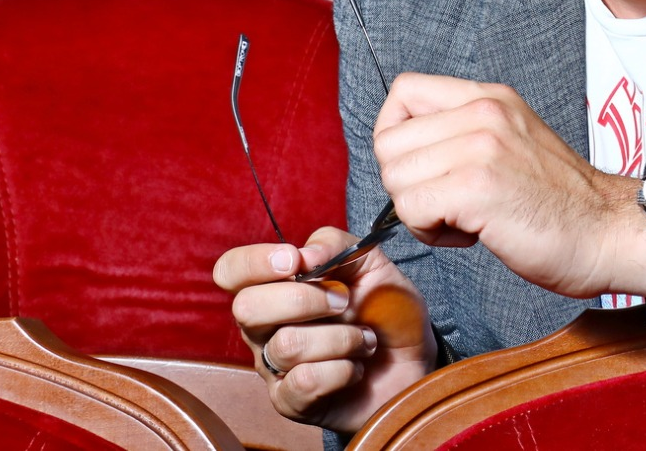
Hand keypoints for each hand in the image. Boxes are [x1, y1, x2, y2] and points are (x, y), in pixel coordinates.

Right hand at [213, 226, 435, 433]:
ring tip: (364, 339)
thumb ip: (336, 245)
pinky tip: (356, 367)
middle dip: (305, 300)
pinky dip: (343, 370)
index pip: (232, 270)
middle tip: (345, 302)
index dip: (254, 262)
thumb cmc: (385, 311)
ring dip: (342, 338)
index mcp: (275, 287)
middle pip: (247, 308)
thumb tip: (304, 255)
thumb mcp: (371, 264)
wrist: (413, 361)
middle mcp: (264, 327)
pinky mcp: (290, 401)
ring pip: (287, 345)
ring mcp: (274, 367)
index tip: (294, 260)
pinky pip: (304, 381)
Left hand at [373, 73, 645, 299]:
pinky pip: (411, 209)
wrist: (609, 233)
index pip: (403, 91)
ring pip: (395, 177)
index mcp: (490, 98)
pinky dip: (430, 232)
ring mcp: (480, 146)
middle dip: (406, 183)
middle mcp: (483, 111)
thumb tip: (408, 149)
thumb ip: (466, 133)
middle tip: (447, 203)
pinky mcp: (477, 186)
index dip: (397, 134)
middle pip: (388, 141)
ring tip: (463, 219)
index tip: (422, 168)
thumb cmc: (562, 204)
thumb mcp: (514, 141)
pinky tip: (470, 233)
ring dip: (418, 211)